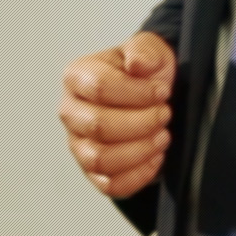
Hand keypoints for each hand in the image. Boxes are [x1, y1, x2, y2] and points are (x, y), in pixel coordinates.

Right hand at [60, 32, 176, 197]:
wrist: (150, 96)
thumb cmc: (144, 75)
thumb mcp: (149, 50)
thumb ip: (144, 51)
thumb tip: (138, 64)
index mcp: (77, 77)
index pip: (100, 88)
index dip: (137, 93)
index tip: (162, 91)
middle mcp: (71, 112)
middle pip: (99, 126)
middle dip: (142, 122)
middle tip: (164, 114)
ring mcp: (78, 144)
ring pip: (102, 159)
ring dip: (140, 150)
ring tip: (161, 136)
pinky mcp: (92, 171)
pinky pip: (110, 185)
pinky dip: (138, 175)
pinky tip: (154, 158)